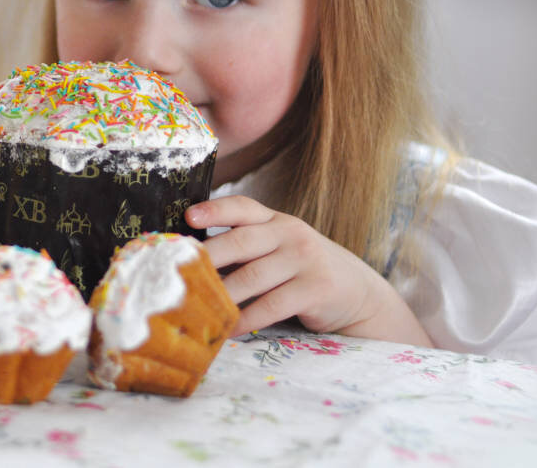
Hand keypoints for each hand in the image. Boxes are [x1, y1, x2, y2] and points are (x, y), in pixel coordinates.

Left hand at [186, 196, 431, 345]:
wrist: (358, 292)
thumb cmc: (302, 269)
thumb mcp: (279, 248)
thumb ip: (245, 246)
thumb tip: (193, 260)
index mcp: (274, 220)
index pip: (242, 207)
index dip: (215, 209)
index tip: (188, 217)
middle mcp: (290, 234)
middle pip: (240, 242)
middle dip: (207, 257)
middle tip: (178, 272)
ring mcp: (305, 260)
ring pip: (252, 277)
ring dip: (222, 295)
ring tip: (196, 306)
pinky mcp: (315, 289)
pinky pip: (271, 306)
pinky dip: (246, 319)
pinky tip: (228, 329)